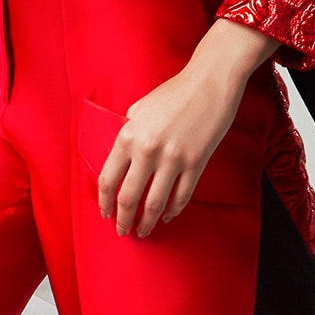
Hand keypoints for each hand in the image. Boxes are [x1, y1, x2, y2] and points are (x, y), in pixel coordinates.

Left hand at [99, 18, 278, 237]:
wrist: (210, 82)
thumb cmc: (174, 92)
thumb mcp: (139, 108)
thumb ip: (128, 134)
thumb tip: (123, 159)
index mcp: (128, 135)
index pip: (108, 179)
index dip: (105, 202)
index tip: (106, 214)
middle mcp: (147, 150)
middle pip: (129, 197)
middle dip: (124, 220)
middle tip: (124, 231)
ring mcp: (173, 158)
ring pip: (155, 203)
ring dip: (147, 222)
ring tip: (144, 231)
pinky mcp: (196, 163)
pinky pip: (181, 195)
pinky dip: (173, 210)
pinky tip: (167, 216)